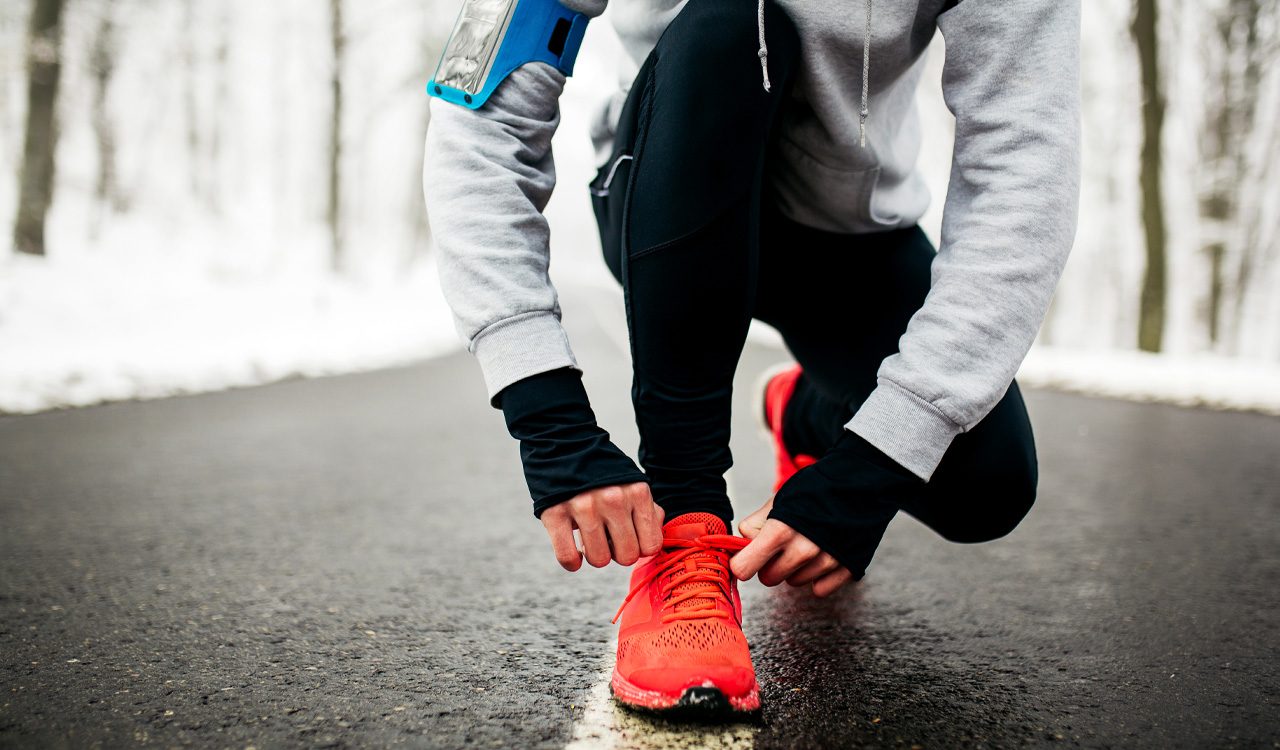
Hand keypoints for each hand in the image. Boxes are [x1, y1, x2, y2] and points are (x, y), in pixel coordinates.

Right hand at [538, 481, 664, 570]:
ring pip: (599, 560)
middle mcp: (613, 500)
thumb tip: (652, 542)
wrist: (563, 443)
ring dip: (594, 555)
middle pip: (626, 557)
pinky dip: (571, 561)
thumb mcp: (632, 482)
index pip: (651, 546)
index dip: (639, 548)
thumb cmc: (602, 472)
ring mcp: (583, 506)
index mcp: (637, 493)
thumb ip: (647, 510)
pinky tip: (574, 552)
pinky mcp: (555, 512)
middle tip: (608, 539)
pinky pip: (568, 557)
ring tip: (590, 539)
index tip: (628, 538)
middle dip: (617, 553)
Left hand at [733, 495, 853, 596]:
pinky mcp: (847, 569)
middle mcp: (804, 550)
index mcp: (780, 530)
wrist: (861, 483)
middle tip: (782, 545)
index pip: (744, 567)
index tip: (746, 558)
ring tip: (807, 543)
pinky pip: (820, 590)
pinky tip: (823, 556)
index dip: (742, 562)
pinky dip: (819, 577)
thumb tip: (742, 547)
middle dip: (770, 564)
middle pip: (769, 578)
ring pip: (794, 583)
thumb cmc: (814, 489)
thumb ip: (755, 525)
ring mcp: (827, 561)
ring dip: (796, 569)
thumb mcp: (778, 500)